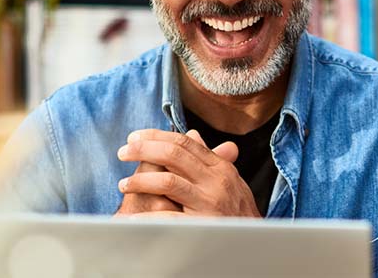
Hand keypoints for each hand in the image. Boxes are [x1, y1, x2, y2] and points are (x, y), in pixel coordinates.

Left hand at [116, 128, 259, 217]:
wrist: (255, 242)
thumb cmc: (238, 211)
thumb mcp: (229, 180)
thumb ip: (208, 158)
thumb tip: (191, 134)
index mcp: (220, 167)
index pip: (184, 142)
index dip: (156, 136)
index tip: (134, 137)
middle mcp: (216, 180)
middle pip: (174, 155)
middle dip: (143, 150)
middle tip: (123, 152)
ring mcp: (210, 202)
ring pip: (168, 181)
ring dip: (140, 181)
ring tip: (124, 185)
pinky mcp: (203, 225)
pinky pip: (170, 218)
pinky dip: (147, 219)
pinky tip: (132, 219)